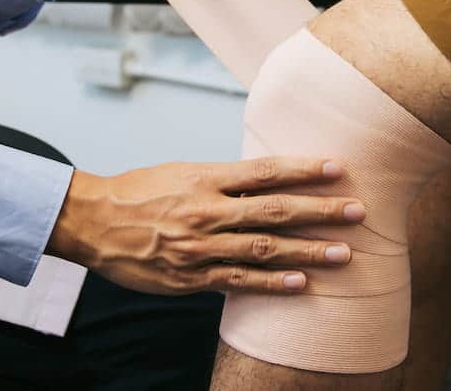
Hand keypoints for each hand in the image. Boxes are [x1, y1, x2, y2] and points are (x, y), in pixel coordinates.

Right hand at [46, 157, 365, 295]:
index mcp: (206, 178)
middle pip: (274, 210)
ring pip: (264, 248)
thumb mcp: (182, 171)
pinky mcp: (191, 277)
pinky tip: (302, 283)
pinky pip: (239, 282)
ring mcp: (200, 247)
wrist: (91, 222)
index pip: (265, 172)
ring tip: (345, 253)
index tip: (339, 167)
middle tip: (358, 212)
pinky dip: (273, 283)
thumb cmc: (140, 192)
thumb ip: (224, 179)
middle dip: (321, 211)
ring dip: (308, 251)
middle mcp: (207, 211)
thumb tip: (269, 178)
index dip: (304, 169)